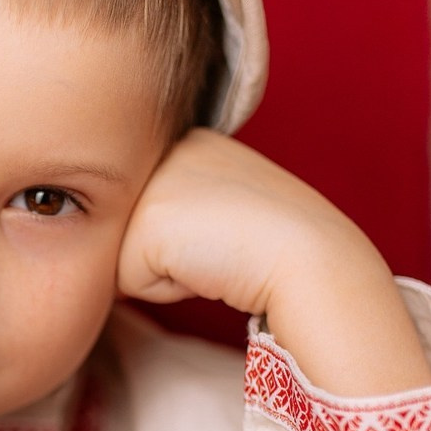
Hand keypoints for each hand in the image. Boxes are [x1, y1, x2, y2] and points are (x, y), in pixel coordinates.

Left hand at [119, 129, 430, 395]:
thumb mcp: (223, 212)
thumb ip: (179, 217)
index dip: (190, 240)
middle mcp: (161, 151)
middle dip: (169, 256)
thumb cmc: (276, 245)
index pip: (155, 215)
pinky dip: (164, 289)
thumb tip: (133, 251)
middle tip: (221, 244)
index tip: (231, 231)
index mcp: (188, 141)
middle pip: (132, 235)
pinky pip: (127, 284)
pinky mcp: (139, 224)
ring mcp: (146, 184)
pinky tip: (202, 266)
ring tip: (213, 253)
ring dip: (164, 273)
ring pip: (124, 259)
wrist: (305, 254)